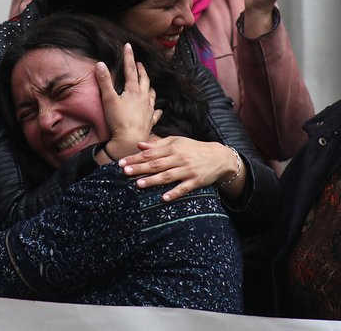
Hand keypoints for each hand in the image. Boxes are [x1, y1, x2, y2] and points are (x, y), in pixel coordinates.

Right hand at [95, 43, 157, 161]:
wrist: (129, 141)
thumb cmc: (118, 120)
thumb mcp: (108, 99)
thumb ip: (104, 81)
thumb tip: (100, 64)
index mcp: (133, 90)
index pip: (130, 69)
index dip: (128, 57)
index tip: (128, 46)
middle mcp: (143, 97)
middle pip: (144, 80)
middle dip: (141, 70)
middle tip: (140, 63)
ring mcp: (148, 109)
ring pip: (151, 94)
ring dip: (149, 87)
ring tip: (148, 84)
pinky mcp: (150, 121)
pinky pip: (155, 113)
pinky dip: (156, 109)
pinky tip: (157, 109)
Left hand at [118, 136, 243, 201]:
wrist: (219, 157)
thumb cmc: (194, 149)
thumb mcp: (177, 142)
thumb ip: (158, 144)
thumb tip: (139, 145)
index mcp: (172, 148)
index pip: (150, 153)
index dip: (135, 158)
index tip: (121, 162)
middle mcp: (179, 158)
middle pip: (156, 164)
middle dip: (139, 168)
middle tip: (124, 172)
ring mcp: (187, 170)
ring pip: (167, 176)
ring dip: (153, 180)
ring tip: (138, 184)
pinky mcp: (196, 181)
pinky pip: (183, 188)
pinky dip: (174, 193)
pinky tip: (163, 198)